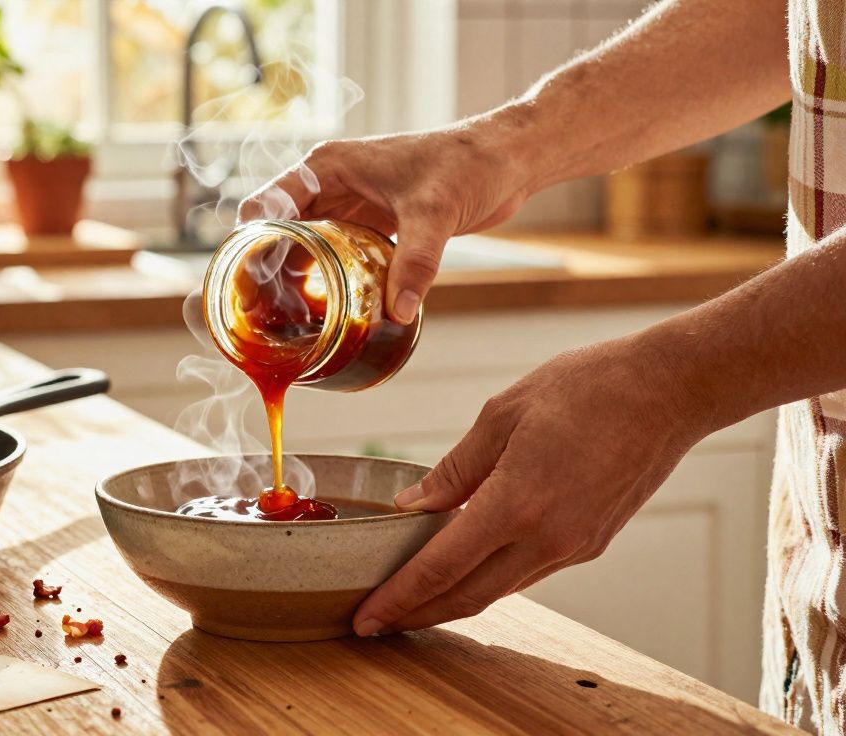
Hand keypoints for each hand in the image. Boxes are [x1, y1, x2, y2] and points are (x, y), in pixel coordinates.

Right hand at [238, 123, 534, 324]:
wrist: (507, 158)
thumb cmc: (468, 164)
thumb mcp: (435, 212)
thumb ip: (415, 263)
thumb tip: (399, 313)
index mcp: (327, 168)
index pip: (264, 207)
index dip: (251, 249)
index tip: (253, 291)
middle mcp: (328, 185)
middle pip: (276, 233)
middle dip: (265, 274)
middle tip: (264, 321)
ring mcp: (347, 204)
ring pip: (300, 247)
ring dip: (290, 282)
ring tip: (287, 325)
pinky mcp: (368, 223)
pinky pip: (331, 255)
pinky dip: (322, 281)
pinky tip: (323, 313)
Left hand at [352, 336, 713, 634]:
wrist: (669, 390)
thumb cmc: (587, 388)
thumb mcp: (502, 415)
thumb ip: (454, 469)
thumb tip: (411, 506)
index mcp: (516, 504)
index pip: (441, 568)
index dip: (398, 598)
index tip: (366, 617)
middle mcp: (547, 539)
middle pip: (467, 596)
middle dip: (416, 615)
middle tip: (376, 623)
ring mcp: (573, 546)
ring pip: (499, 589)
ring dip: (452, 601)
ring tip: (412, 600)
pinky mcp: (591, 543)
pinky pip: (528, 572)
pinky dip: (490, 578)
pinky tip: (466, 568)